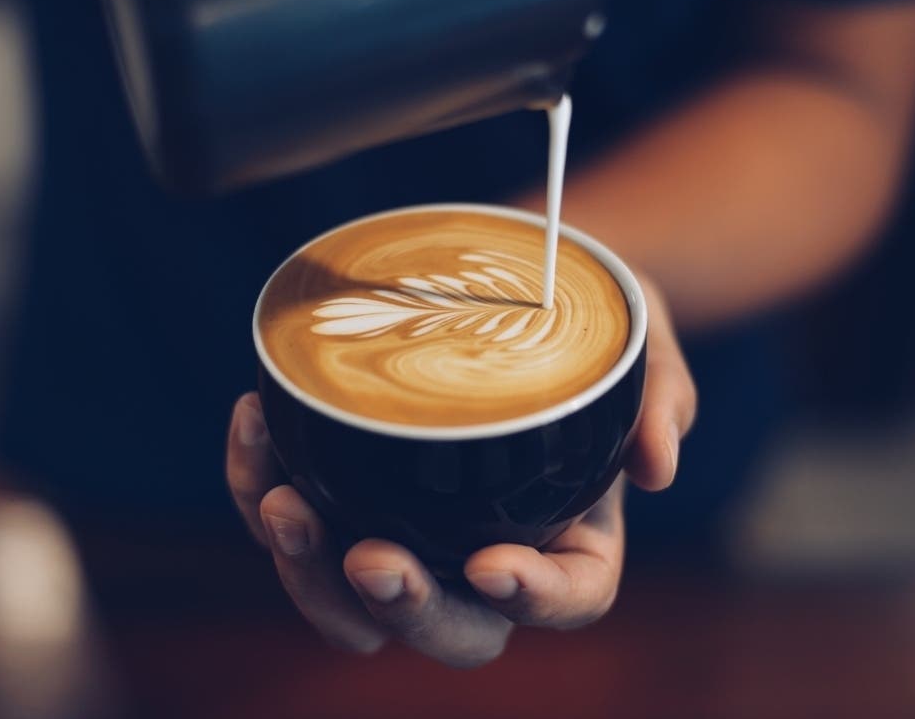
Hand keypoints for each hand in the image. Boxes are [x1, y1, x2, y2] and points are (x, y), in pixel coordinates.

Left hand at [226, 275, 695, 666]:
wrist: (521, 289)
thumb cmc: (589, 327)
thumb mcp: (643, 344)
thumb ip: (661, 397)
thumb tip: (659, 464)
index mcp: (573, 536)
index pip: (568, 597)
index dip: (532, 599)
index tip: (492, 564)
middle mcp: (489, 551)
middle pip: (451, 625)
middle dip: (404, 606)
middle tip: (369, 558)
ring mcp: (415, 530)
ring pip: (352, 602)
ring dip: (309, 572)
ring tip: (284, 502)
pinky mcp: (351, 490)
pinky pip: (298, 517)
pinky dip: (260, 484)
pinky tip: (253, 421)